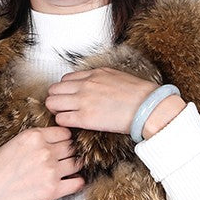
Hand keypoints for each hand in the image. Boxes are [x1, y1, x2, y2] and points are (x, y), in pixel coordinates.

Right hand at [0, 125, 85, 199]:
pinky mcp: (52, 190)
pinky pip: (77, 183)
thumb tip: (49, 144)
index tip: (60, 147)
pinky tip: (70, 183)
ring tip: (66, 172)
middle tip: (63, 161)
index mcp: (32, 136)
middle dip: (69, 153)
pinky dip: (77, 182)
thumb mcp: (11, 145)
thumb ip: (32, 142)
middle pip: (71, 147)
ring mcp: (50, 170)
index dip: (63, 140)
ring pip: (76, 163)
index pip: (63, 132)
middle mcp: (44, 150)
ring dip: (73, 168)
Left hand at [44, 66, 185, 138]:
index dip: (64, 90)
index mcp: (93, 74)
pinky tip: (71, 126)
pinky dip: (62, 123)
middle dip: (55, 100)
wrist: (147, 106)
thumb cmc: (137, 94)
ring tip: (65, 117)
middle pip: (54, 89)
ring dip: (56, 111)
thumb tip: (95, 85)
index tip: (68, 99)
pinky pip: (61, 119)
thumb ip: (101, 79)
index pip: (65, 79)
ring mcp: (83, 100)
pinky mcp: (85, 118)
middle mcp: (85, 85)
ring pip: (53, 103)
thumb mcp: (116, 76)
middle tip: (62, 109)